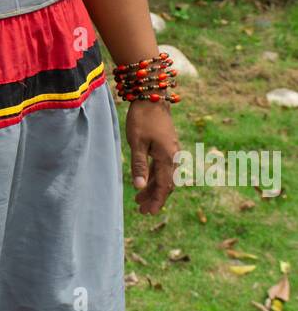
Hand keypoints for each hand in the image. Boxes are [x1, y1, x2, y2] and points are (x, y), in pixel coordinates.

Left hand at [125, 100, 179, 215]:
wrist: (152, 97)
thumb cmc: (142, 119)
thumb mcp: (136, 142)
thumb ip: (139, 165)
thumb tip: (139, 187)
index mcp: (167, 157)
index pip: (164, 186)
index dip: (157, 200)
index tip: (150, 213)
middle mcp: (173, 156)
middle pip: (166, 183)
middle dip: (155, 197)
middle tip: (141, 210)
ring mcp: (172, 150)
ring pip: (164, 175)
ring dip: (153, 188)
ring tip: (139, 199)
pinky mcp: (167, 146)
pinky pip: (163, 167)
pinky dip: (154, 176)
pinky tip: (145, 181)